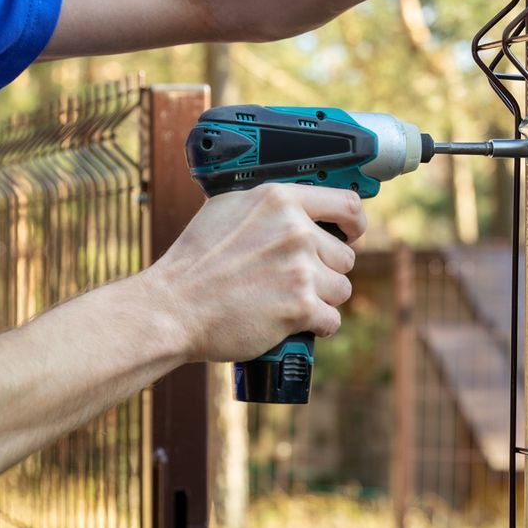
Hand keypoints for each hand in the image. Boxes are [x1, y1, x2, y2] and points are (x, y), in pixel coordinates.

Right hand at [144, 183, 365, 363]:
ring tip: (285, 301)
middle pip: (344, 256)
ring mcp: (300, 269)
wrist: (173, 307)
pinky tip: (291, 322)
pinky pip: (331, 320)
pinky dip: (316, 327)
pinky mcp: (300, 307)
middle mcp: (295, 231)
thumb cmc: (194, 263)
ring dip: (320, 299)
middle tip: (291, 281)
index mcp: (279, 200)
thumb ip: (267, 206)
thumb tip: (296, 208)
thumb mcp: (227, 209)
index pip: (346, 204)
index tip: (352, 233)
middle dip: (325, 272)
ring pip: (340, 289)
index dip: (354, 223)